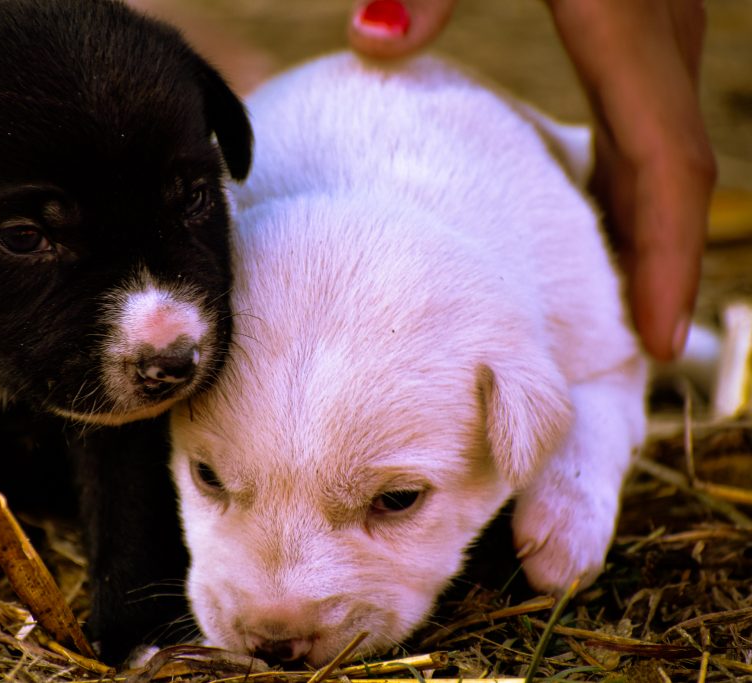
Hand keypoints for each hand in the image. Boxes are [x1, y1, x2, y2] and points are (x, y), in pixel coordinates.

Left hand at [349, 0, 716, 361]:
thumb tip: (370, 41)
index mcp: (622, 17)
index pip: (666, 161)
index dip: (668, 261)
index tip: (654, 345)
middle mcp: (658, 22)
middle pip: (673, 164)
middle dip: (661, 261)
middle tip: (629, 348)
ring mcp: (656, 15)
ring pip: (667, 137)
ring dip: (647, 220)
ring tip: (613, 297)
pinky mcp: (637, 11)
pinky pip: (649, 110)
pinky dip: (632, 171)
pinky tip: (595, 205)